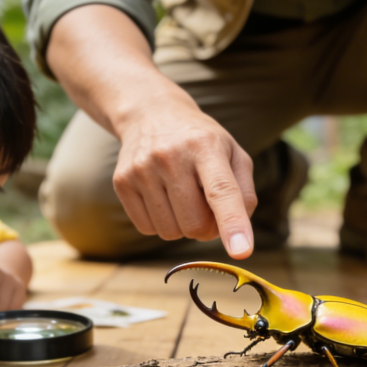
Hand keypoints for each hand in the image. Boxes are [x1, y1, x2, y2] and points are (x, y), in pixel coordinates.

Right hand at [113, 102, 257, 258]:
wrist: (151, 114)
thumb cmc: (200, 141)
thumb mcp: (232, 153)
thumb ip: (244, 193)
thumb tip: (237, 233)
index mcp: (205, 146)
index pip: (221, 191)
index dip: (232, 223)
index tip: (242, 252)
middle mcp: (171, 156)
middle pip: (195, 224)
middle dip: (206, 227)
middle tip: (204, 204)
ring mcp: (142, 169)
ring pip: (170, 232)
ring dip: (182, 225)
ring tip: (182, 196)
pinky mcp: (122, 182)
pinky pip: (147, 229)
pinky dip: (160, 222)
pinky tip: (162, 197)